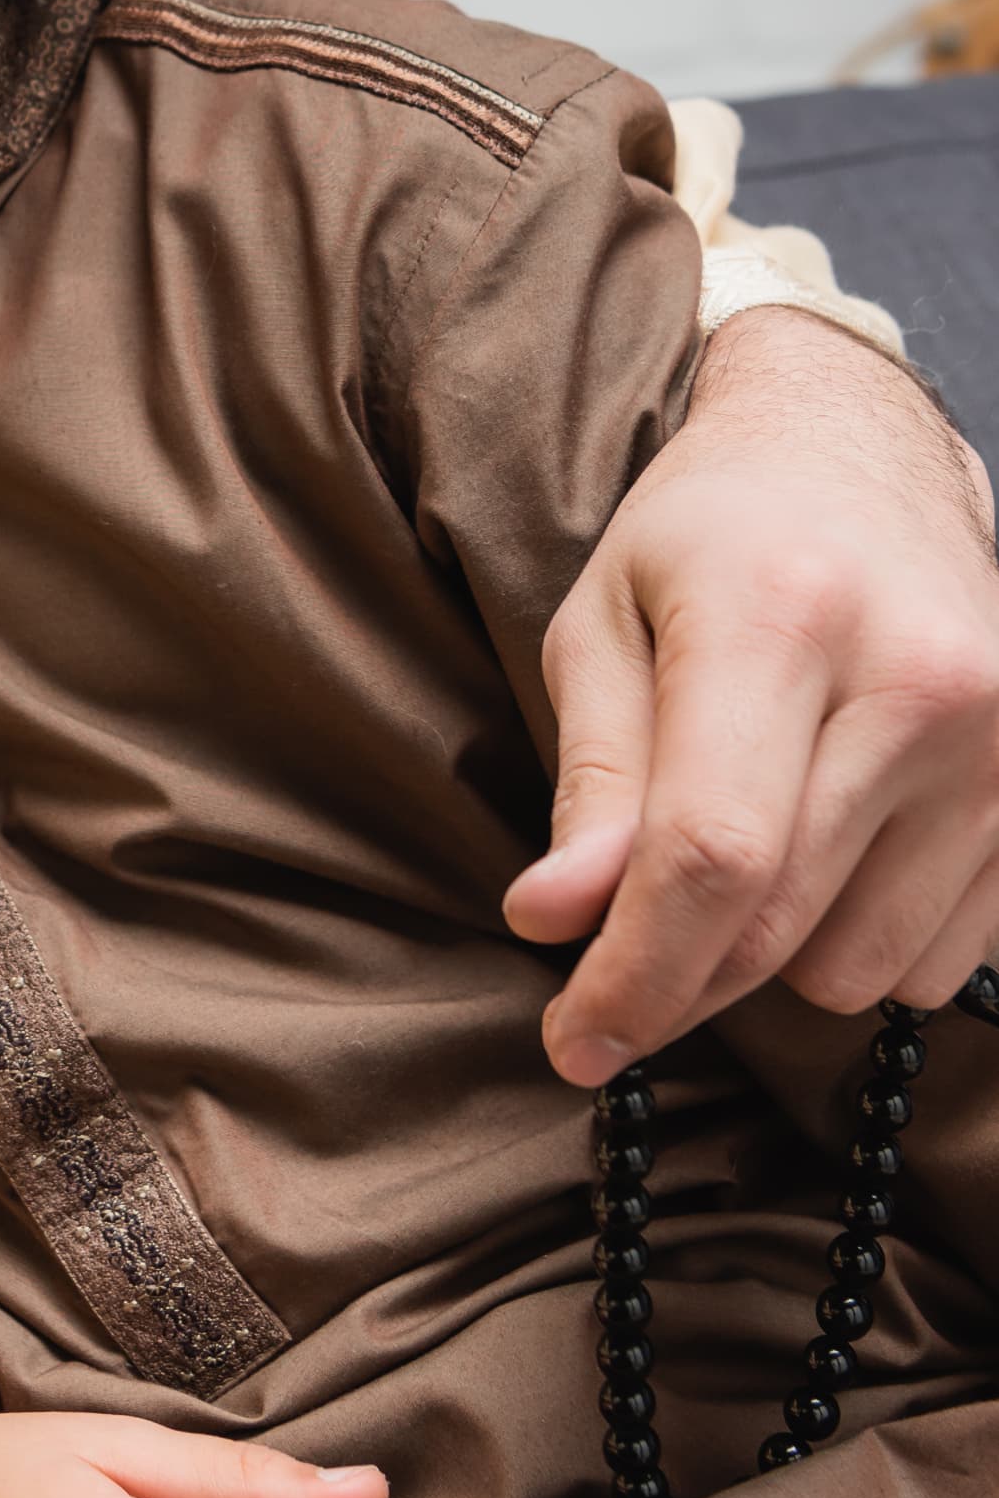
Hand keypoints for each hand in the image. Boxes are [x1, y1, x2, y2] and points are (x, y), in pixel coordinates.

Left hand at [509, 307, 998, 1083]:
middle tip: (612, 967)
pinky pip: (944, 962)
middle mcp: (915, 683)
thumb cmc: (707, 539)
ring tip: (742, 848)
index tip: (571, 1041)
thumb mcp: (603, 623)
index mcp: (781, 617)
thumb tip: (553, 920)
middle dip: (678, 980)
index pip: (713, 853)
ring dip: (777, 955)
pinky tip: (828, 851)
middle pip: (781, 925)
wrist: (862, 457)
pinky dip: (865, 942)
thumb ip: (590, 779)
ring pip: (864, 968)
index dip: (636, 973)